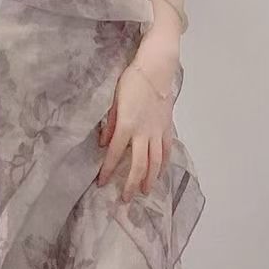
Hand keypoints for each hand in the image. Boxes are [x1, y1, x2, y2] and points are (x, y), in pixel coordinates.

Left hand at [96, 60, 176, 200]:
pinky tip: (160, 172)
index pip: (116, 153)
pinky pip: (166, 150)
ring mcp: (157, 131)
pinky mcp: (167, 127)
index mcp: (127, 125)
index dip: (108, 170)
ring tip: (144, 191)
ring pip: (156, 162)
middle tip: (125, 198)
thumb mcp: (114, 100)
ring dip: (150, 179)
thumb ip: (109, 123)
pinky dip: (163, 164)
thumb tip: (103, 143)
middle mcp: (143, 132)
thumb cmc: (132, 81)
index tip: (102, 182)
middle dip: (131, 183)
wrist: (156, 69)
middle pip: (139, 165)